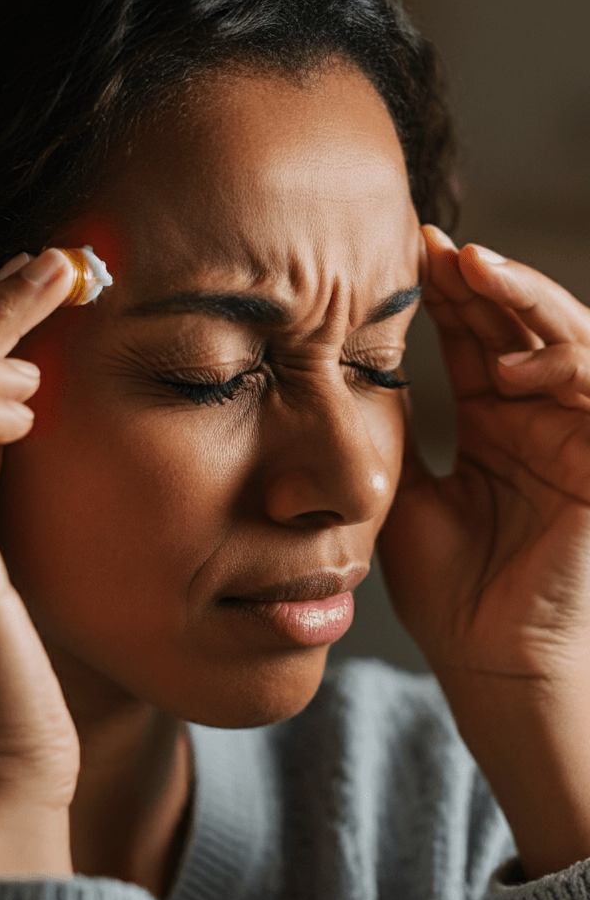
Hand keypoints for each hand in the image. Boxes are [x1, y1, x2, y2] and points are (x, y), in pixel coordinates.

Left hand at [378, 224, 589, 877]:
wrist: (485, 656)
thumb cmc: (444, 582)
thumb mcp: (398, 488)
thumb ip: (385, 431)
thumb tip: (333, 369)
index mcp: (491, 420)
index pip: (472, 337)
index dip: (440, 295)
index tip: (396, 255)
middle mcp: (535, 417)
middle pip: (513, 324)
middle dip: (475, 280)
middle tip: (427, 244)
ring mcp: (572, 433)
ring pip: (562, 338)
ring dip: (521, 300)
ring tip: (470, 269)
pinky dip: (562, 357)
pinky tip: (510, 351)